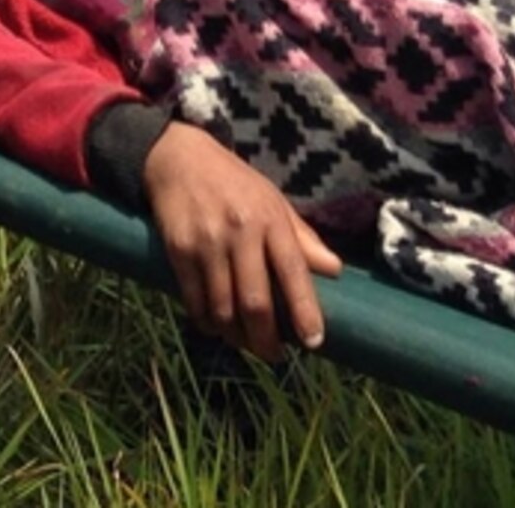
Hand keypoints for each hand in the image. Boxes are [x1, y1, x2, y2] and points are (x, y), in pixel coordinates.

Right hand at [140, 122, 337, 357]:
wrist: (179, 159)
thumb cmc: (235, 183)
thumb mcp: (273, 201)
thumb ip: (302, 237)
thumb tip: (335, 270)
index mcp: (270, 218)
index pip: (293, 271)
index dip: (305, 311)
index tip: (314, 342)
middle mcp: (240, 231)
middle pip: (255, 302)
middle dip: (266, 339)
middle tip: (275, 356)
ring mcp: (207, 243)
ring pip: (223, 309)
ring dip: (236, 337)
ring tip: (246, 343)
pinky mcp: (178, 251)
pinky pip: (194, 302)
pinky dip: (207, 323)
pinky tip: (217, 327)